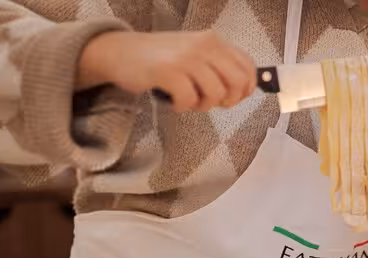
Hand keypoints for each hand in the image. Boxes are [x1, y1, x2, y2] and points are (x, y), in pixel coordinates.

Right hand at [77, 30, 256, 112]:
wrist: (119, 51)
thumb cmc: (159, 58)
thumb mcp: (194, 54)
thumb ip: (218, 66)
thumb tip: (244, 90)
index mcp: (213, 41)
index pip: (248, 67)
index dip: (246, 89)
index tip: (231, 98)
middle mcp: (203, 45)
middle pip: (238, 83)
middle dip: (228, 101)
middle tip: (209, 103)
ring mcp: (186, 57)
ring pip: (216, 94)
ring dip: (202, 106)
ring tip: (186, 100)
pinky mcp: (168, 71)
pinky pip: (189, 99)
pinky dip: (182, 107)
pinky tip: (172, 101)